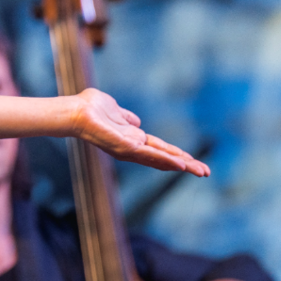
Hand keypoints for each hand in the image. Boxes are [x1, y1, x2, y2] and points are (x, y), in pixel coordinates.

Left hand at [68, 89, 208, 176]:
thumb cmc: (90, 108)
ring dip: (180, 164)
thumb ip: (126, 117)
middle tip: (206, 172)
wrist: (74, 110)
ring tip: (199, 171)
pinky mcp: (124, 147)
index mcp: (132, 139)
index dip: (176, 155)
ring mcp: (128, 149)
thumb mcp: (114, 110)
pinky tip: (179, 165)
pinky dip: (164, 160)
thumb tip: (135, 121)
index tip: (194, 162)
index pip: (159, 149)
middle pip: (164, 158)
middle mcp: (132, 147)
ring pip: (159, 159)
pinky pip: (147, 155)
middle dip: (185, 165)